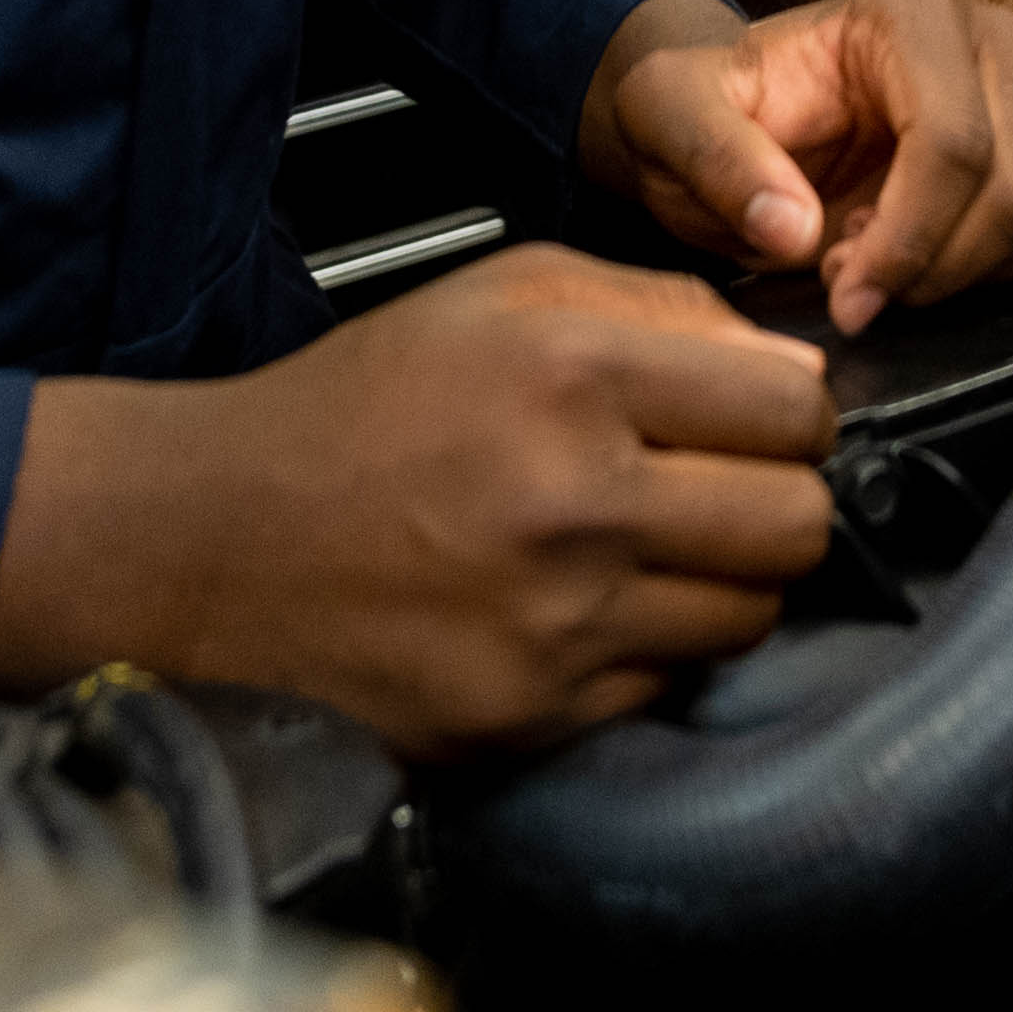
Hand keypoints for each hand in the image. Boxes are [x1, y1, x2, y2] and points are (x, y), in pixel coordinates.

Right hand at [0, 246, 834, 754]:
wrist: (213, 544)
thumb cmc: (359, 410)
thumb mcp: (502, 296)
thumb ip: (661, 308)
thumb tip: (788, 368)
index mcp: (573, 374)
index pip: (796, 409)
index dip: (792, 412)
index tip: (758, 420)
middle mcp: (574, 502)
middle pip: (799, 523)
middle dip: (778, 500)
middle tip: (720, 490)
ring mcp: (555, 623)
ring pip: (751, 616)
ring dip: (722, 583)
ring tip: (648, 550)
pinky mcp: (529, 714)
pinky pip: (667, 685)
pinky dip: (648, 650)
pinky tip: (582, 608)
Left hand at [575, 0, 1012, 334]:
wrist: (732, 112)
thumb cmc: (707, 106)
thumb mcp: (670, 119)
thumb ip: (718, 161)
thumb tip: (792, 226)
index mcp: (907, 9)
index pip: (952, 141)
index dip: (907, 240)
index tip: (848, 297)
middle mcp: (985, 33)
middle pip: (1012, 185)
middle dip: (929, 265)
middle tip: (848, 285)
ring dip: (956, 273)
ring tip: (868, 261)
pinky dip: (986, 272)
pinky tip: (910, 255)